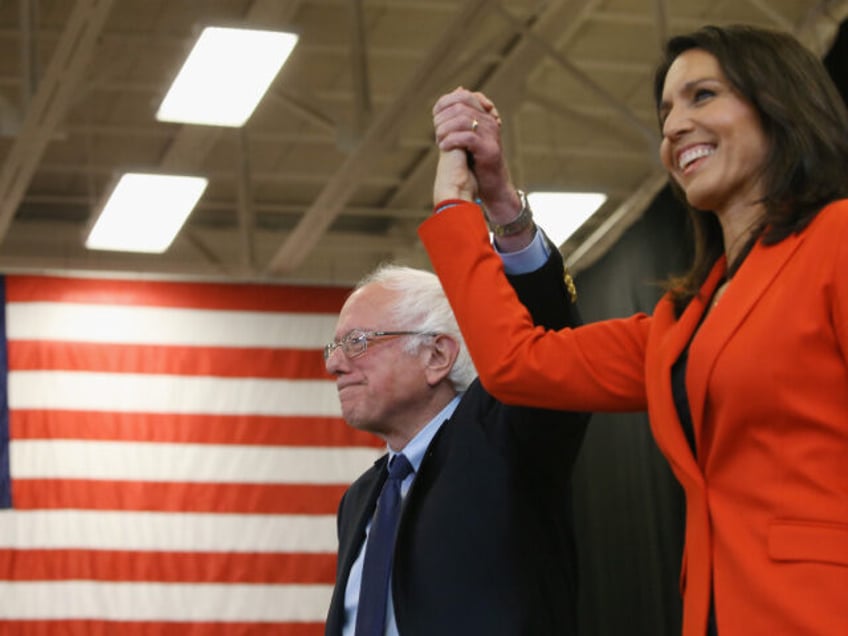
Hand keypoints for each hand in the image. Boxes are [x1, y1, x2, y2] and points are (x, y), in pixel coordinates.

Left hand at [432, 88, 519, 223]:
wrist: (493, 184)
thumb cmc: (477, 161)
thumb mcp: (467, 136)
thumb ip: (459, 118)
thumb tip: (456, 91)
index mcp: (485, 115)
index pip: (464, 96)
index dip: (445, 103)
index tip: (435, 116)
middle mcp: (490, 121)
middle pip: (460, 107)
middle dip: (443, 118)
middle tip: (436, 132)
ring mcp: (491, 134)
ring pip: (462, 120)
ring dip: (445, 129)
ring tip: (439, 140)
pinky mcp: (488, 149)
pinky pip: (467, 137)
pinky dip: (451, 141)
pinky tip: (444, 148)